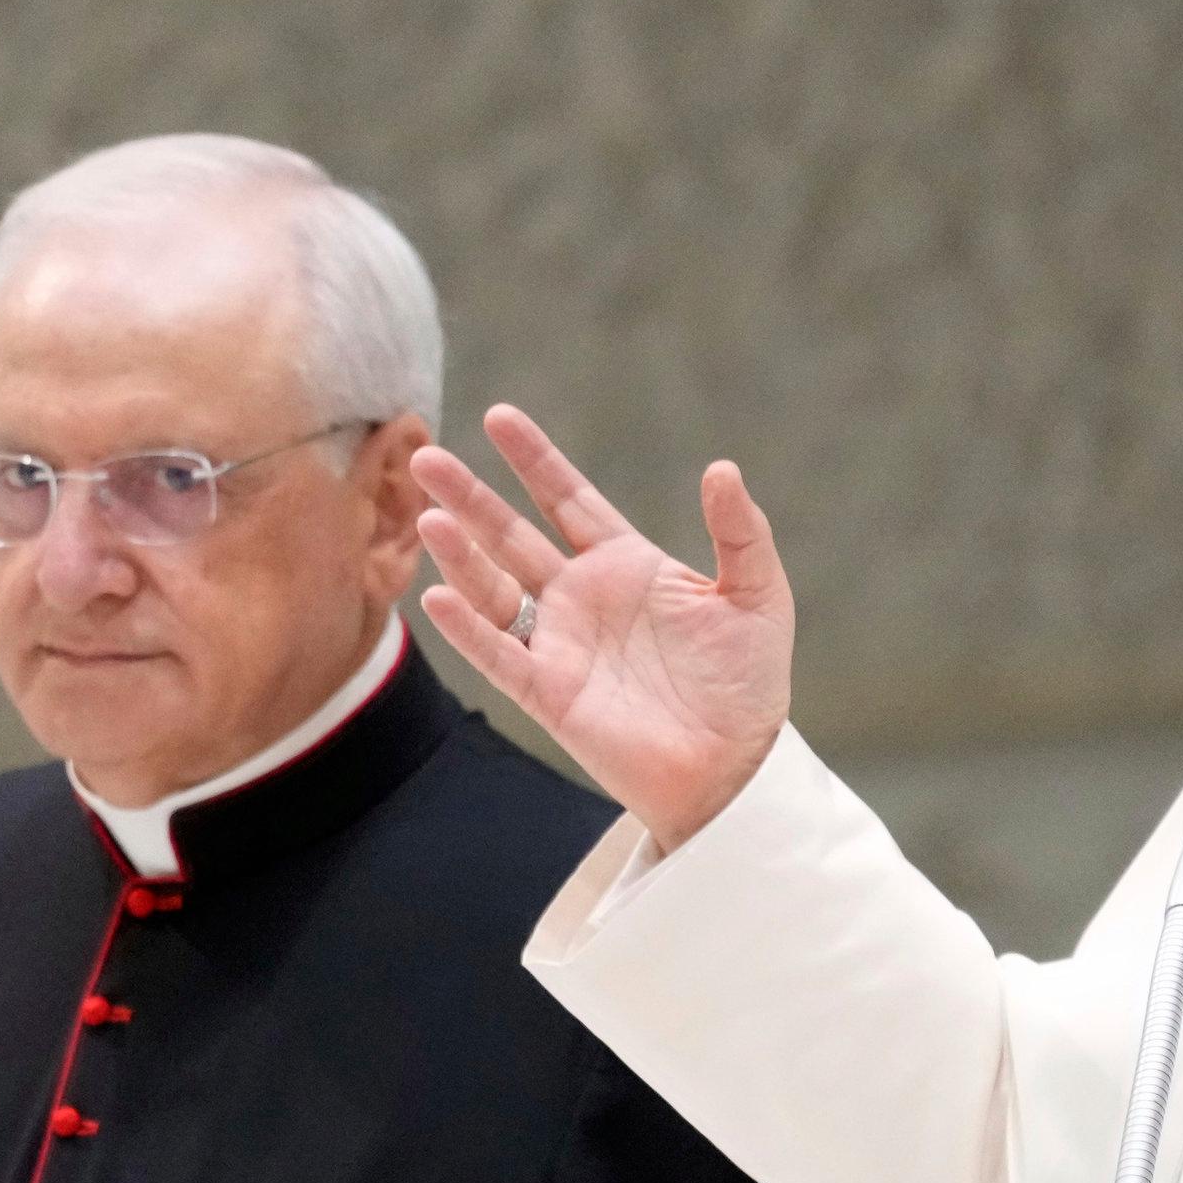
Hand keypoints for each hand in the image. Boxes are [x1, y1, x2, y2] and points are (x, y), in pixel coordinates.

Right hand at [411, 405, 793, 850]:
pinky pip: (499, 655)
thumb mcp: (757, 595)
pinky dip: (468, 629)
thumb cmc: (747, 683)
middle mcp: (582, 598)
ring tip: (430, 516)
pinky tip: (438, 596)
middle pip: (512, 535)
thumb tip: (722, 469)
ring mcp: (561, 644)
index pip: (568, 499)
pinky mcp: (550, 694)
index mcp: (625, 565)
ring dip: (461, 554)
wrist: (737, 766)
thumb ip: (740, 533)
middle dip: (470, 496)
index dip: (534, 460)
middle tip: (425, 456)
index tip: (499, 416)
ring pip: (494, 589)